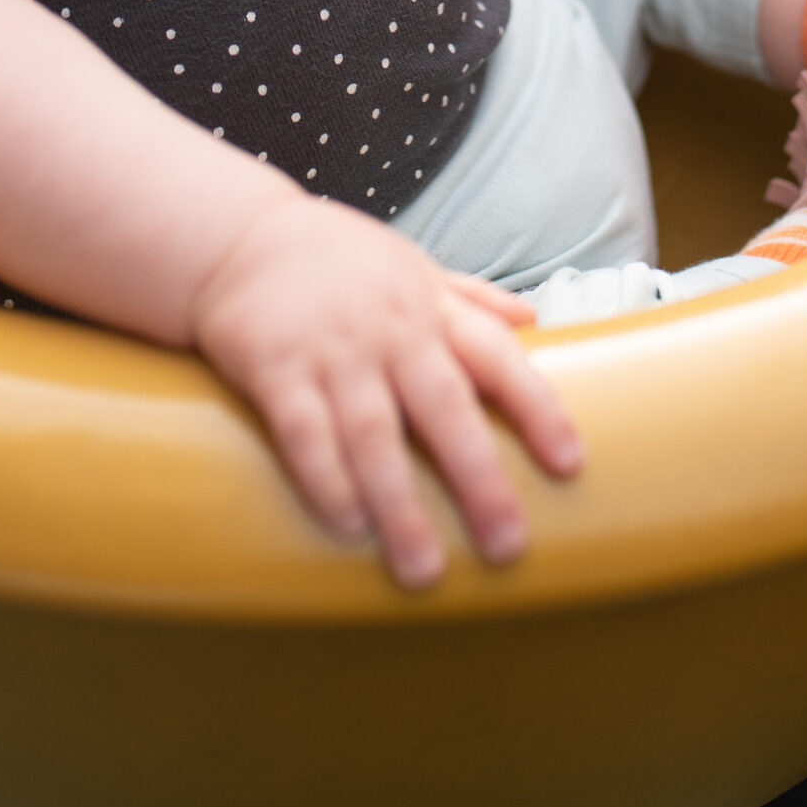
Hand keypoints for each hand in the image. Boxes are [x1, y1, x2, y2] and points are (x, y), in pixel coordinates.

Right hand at [188, 192, 582, 587]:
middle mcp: (389, 332)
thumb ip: (469, 298)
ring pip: (373, 434)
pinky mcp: (274, 368)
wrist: (237, 237)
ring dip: (399, 504)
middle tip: (507, 545)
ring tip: (423, 568)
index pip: (496, 358)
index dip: (537, 408)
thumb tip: (533, 319)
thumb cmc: (338, 261)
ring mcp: (331, 351)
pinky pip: (303, 431)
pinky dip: (326, 479)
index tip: (569, 463)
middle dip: (478, 479)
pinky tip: (349, 524)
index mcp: (429, 309)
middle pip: (443, 409)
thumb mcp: (411, 265)